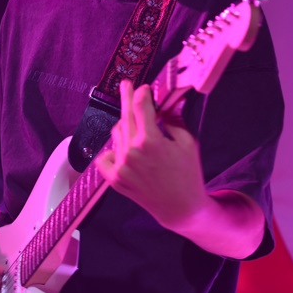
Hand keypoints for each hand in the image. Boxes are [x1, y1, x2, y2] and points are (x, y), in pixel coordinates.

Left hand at [94, 79, 209, 229]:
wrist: (180, 208)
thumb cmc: (187, 175)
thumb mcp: (187, 143)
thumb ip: (174, 119)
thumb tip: (165, 103)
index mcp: (150, 141)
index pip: (141, 106)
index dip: (142, 93)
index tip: (144, 88)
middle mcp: (131, 152)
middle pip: (125, 115)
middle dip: (127, 97)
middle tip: (126, 85)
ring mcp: (120, 167)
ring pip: (117, 133)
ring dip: (126, 126)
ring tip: (140, 130)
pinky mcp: (114, 179)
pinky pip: (105, 155)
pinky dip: (113, 149)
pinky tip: (124, 149)